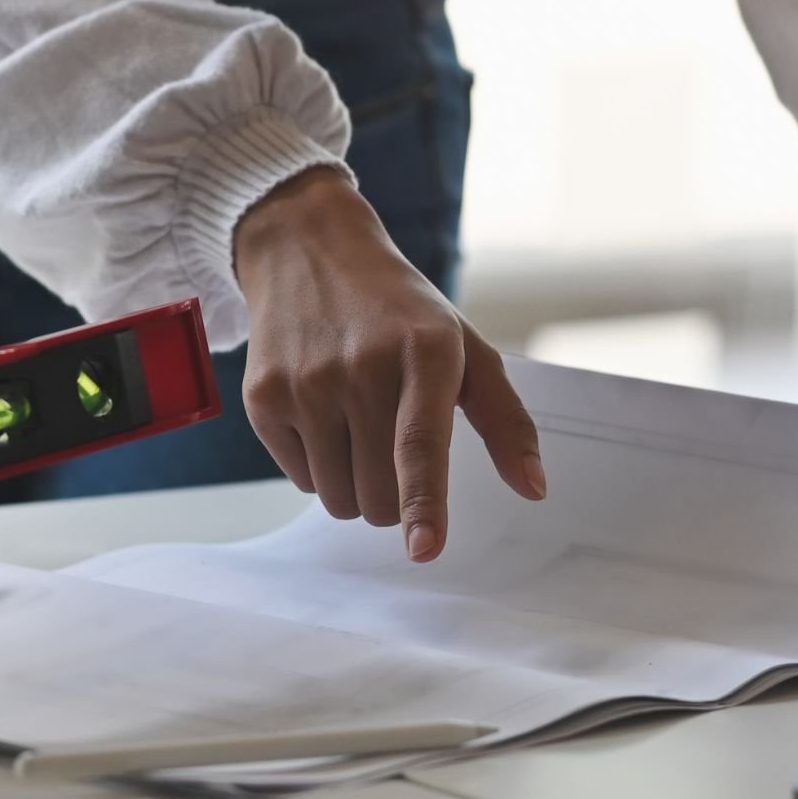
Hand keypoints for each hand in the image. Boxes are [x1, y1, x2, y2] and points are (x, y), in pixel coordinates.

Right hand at [235, 168, 545, 562]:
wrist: (308, 250)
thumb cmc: (400, 311)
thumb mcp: (465, 347)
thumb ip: (506, 420)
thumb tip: (534, 489)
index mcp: (426, 352)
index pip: (420, 443)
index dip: (424, 502)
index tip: (423, 548)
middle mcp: (361, 366)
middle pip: (379, 496)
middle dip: (395, 497)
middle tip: (394, 443)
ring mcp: (306, 382)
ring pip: (338, 499)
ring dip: (355, 485)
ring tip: (357, 424)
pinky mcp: (263, 396)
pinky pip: (300, 481)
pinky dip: (318, 465)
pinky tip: (322, 412)